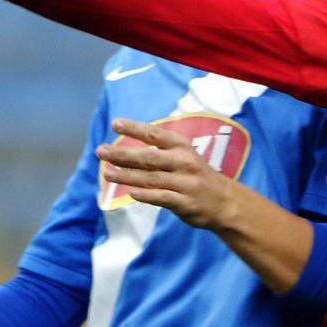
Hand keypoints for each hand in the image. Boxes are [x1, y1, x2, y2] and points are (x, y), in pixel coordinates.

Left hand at [98, 119, 239, 230]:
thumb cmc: (195, 175)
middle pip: (148, 157)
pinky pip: (162, 198)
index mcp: (182, 146)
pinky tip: (130, 193)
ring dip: (127, 176)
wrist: (225, 201)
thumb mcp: (183, 156)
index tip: (115, 123)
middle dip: (122, 154)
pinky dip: (146, 195)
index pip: (155, 134)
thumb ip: (158, 152)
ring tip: (107, 173)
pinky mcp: (186, 202)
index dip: (134, 128)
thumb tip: (123, 150)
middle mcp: (184, 162)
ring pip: (151, 178)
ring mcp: (185, 183)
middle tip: (101, 151)